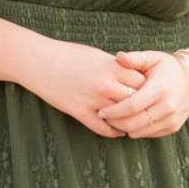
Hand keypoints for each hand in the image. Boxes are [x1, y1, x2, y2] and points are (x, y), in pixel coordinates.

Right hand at [25, 40, 150, 136]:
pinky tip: (118, 131)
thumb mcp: (96, 55)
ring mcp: (93, 100)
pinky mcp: (80, 112)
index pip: (142, 82)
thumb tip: (131, 75)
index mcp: (112, 67)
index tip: (149, 92)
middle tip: (147, 111)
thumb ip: (115, 67)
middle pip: (136, 101)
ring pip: (122, 117)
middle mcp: (106, 84)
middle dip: (142, 106)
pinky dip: (114, 132)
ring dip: (129, 121)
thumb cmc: (68, 54)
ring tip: (135, 124)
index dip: (147, 88)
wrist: (39, 61)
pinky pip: (103, 129)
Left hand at [98, 49, 188, 136]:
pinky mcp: (173, 127)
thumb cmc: (167, 68)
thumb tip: (119, 56)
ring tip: (114, 118)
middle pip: (134, 122)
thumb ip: (135, 58)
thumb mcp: (153, 57)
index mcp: (160, 88)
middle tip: (103, 117)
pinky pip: (148, 134)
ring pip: (140, 132)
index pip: (132, 105)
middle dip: (115, 122)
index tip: (101, 111)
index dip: (114, 111)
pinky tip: (129, 120)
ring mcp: (172, 119)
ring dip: (124, 127)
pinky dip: (136, 130)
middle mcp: (168, 106)